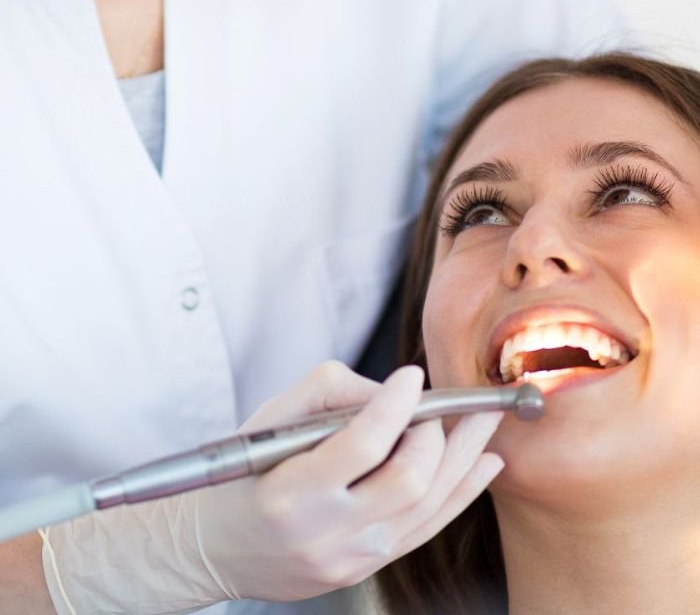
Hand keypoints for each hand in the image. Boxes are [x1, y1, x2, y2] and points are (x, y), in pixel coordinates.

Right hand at [195, 361, 503, 600]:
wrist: (219, 547)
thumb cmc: (245, 473)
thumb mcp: (272, 418)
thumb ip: (333, 394)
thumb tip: (394, 394)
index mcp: (292, 492)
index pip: (362, 444)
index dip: (396, 405)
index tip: (412, 375)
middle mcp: (326, 532)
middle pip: (408, 479)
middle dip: (439, 433)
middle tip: (448, 403)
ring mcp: (351, 557)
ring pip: (428, 505)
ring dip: (464, 457)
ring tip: (485, 421)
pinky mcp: (368, 567)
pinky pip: (428, 528)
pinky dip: (462, 492)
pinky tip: (483, 464)